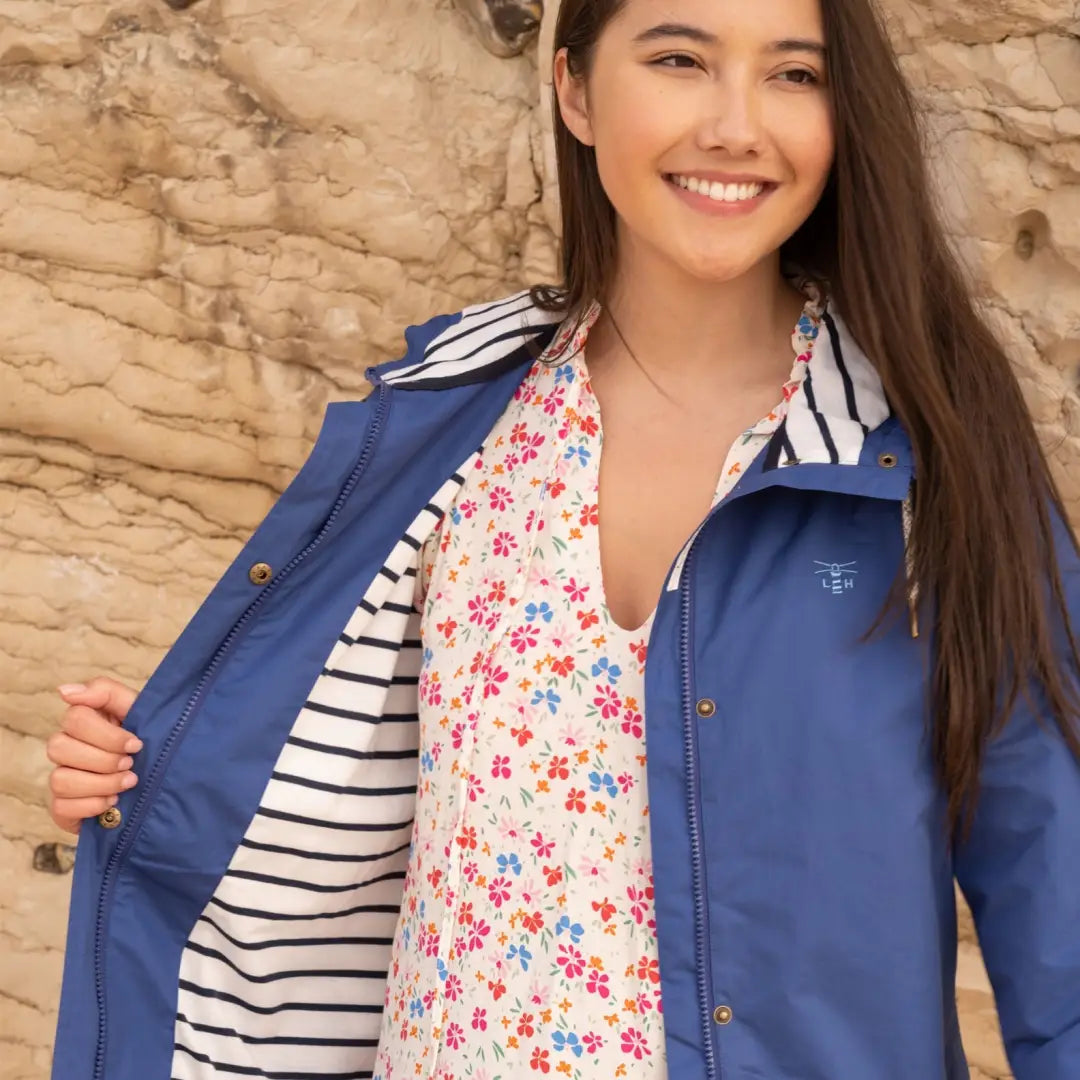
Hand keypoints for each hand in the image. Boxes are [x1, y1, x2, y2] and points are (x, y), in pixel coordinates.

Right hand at [46, 678, 141, 834]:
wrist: (160, 783)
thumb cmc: (149, 741)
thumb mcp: (138, 710)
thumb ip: (107, 692)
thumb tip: (65, 691)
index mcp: (85, 720)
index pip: (75, 717)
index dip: (108, 734)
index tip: (135, 744)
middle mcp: (66, 747)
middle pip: (59, 747)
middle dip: (104, 759)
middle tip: (130, 764)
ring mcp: (62, 777)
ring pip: (60, 779)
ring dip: (101, 784)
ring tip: (128, 783)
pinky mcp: (62, 807)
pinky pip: (61, 807)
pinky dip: (92, 806)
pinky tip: (113, 802)